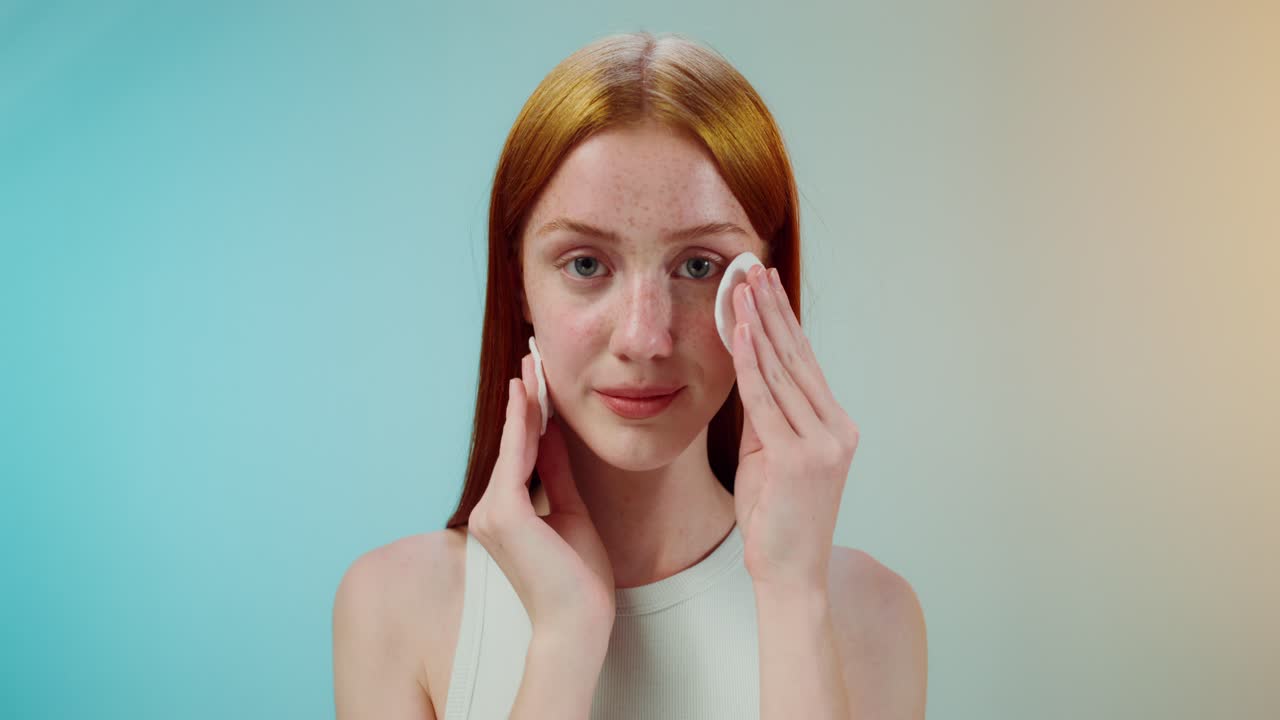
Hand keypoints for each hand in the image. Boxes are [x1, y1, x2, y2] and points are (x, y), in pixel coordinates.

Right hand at [468, 351, 616, 632]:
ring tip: (533, 363)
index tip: (539, 381)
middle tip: (534, 356)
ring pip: (513, 444)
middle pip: (513, 443)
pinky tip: (528, 393)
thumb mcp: (572, 513)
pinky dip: (521, 422)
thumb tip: (552, 434)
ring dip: (524, 401)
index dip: (531, 415)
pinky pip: (515, 456)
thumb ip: (557, 474)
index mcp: (507, 515)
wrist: (578, 624)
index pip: (520, 454)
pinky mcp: (504, 513)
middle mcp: (491, 512)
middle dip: (525, 398)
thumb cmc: (579, 582)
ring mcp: (492, 513)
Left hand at [730, 265, 860, 591]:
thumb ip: (762, 415)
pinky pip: (767, 401)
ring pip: (783, 371)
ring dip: (759, 324)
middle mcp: (836, 428)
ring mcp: (823, 443)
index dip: (782, 320)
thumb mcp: (767, 456)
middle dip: (772, 309)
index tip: (763, 284)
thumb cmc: (776, 519)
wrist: (790, 574)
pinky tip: (739, 331)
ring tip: (742, 286)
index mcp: (834, 425)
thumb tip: (744, 371)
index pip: (804, 361)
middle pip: (798, 356)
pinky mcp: (800, 459)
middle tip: (753, 267)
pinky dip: (752, 363)